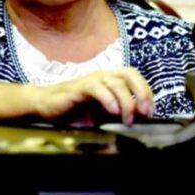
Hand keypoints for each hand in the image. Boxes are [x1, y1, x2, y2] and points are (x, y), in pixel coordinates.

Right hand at [34, 68, 153, 125]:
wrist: (45, 107)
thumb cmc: (74, 111)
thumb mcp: (102, 114)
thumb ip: (120, 114)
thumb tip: (141, 120)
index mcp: (110, 80)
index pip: (135, 78)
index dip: (146, 93)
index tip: (149, 113)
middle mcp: (102, 76)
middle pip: (129, 74)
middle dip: (141, 92)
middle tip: (145, 113)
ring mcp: (91, 80)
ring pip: (116, 82)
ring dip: (126, 101)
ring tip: (127, 120)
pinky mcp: (78, 87)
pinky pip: (96, 88)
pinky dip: (107, 99)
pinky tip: (112, 112)